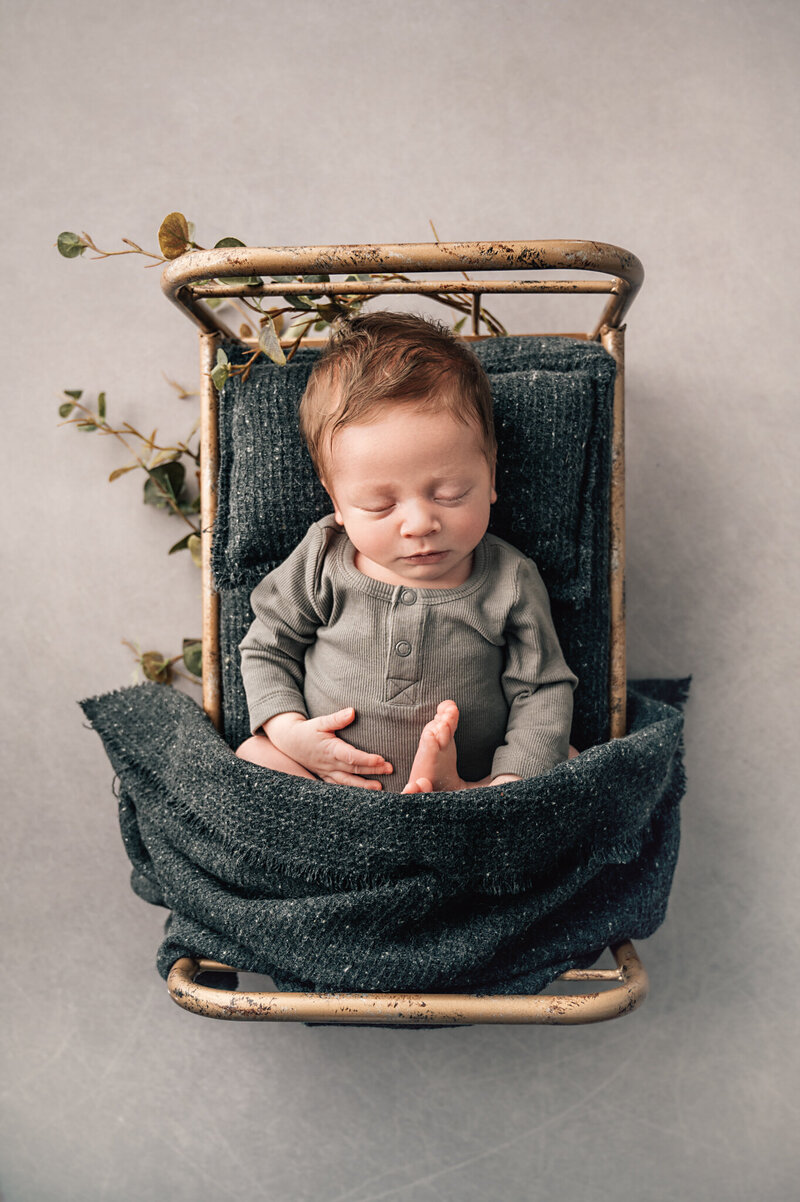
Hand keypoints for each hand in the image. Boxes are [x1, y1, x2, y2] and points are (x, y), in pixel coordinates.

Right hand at [265, 708, 392, 788]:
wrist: (289, 742)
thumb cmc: (307, 730)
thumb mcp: (320, 722)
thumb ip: (337, 718)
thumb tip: (352, 711)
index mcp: (330, 749)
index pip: (351, 757)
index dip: (367, 760)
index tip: (381, 759)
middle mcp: (329, 764)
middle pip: (354, 770)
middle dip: (373, 771)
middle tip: (390, 769)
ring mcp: (327, 772)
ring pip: (348, 782)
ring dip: (364, 786)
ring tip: (380, 787)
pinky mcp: (326, 777)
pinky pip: (340, 786)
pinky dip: (352, 791)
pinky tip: (364, 795)